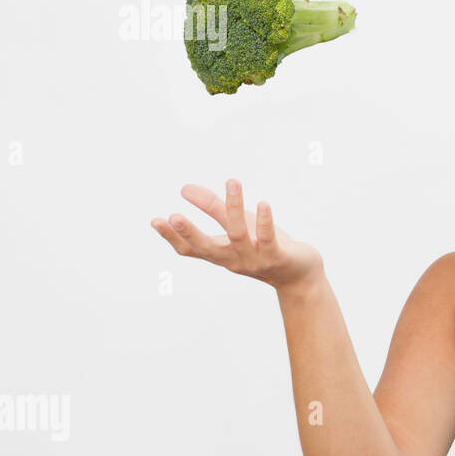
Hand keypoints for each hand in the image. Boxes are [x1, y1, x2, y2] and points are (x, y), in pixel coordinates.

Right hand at [151, 179, 322, 291]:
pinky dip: (265, 221)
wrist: (299, 274)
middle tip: (174, 216)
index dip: (172, 237)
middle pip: (207, 247)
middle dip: (191, 232)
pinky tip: (263, 204)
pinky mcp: (277, 257)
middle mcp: (233, 260)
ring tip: (232, 181)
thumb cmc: (263, 246)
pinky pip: (268, 238)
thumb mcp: (237, 224)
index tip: (156, 220)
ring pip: (239, 235)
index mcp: (220, 254)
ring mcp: (254, 260)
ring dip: (234, 207)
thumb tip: (184, 188)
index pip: (190, 249)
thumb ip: (213, 207)